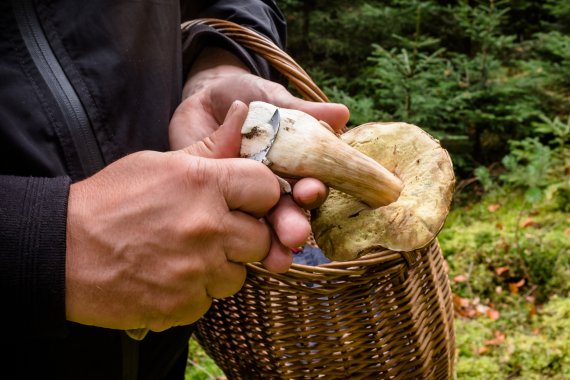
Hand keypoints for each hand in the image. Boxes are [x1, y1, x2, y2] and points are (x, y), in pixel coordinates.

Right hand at [66, 103, 280, 331]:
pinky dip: (195, 293)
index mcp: (202, 184)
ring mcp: (195, 271)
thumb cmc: (110, 201)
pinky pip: (209, 301)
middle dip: (243, 236)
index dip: (259, 196)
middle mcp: (206, 228)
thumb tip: (241, 111)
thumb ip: (210, 147)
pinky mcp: (182, 305)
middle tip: (215, 232)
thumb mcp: (159, 163)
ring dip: (220, 268)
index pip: (267, 189)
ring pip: (238, 275)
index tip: (246, 202)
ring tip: (187, 256)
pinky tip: (169, 277)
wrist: (60, 250)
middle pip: (261, 238)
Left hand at [169, 48, 349, 270]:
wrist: (201, 97)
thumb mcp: (272, 99)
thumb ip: (302, 111)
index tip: (310, 192)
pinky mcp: (221, 201)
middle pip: (289, 211)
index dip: (313, 190)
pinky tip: (245, 256)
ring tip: (277, 258)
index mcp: (294, 164)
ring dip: (272, 242)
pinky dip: (237, 240)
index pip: (310, 183)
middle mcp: (274, 184)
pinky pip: (230, 223)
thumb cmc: (244, 94)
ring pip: (262, 223)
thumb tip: (342, 114)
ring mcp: (246, 195)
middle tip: (295, 236)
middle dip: (294, 224)